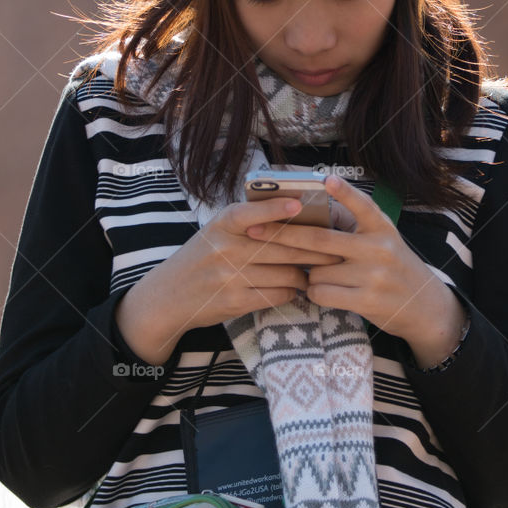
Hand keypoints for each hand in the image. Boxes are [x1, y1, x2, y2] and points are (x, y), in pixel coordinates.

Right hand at [115, 192, 343, 361]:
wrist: (169, 296)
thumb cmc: (202, 257)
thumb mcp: (216, 231)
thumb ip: (247, 222)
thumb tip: (295, 213)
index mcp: (222, 224)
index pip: (250, 212)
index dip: (276, 208)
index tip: (299, 205)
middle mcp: (225, 248)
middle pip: (281, 247)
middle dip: (315, 250)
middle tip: (337, 249)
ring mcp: (230, 277)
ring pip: (285, 273)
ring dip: (305, 274)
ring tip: (318, 272)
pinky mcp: (236, 302)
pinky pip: (277, 294)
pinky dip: (291, 292)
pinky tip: (296, 288)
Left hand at [246, 173, 467, 365]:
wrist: (423, 305)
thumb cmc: (391, 266)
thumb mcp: (382, 240)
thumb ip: (354, 228)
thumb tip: (307, 217)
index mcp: (382, 228)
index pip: (362, 205)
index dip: (344, 192)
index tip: (326, 179)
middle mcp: (379, 248)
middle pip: (321, 240)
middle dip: (284, 235)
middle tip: (256, 230)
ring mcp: (374, 276)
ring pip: (317, 271)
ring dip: (308, 273)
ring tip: (318, 274)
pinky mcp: (368, 301)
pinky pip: (322, 293)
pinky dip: (314, 292)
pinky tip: (322, 290)